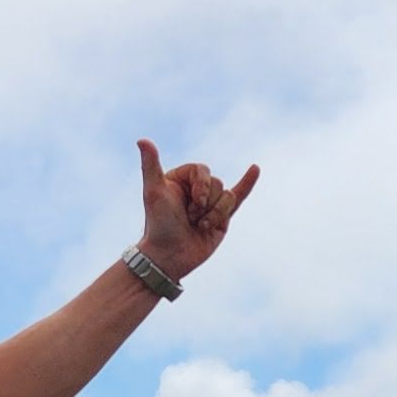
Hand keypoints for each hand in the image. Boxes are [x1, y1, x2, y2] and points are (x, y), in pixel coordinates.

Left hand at [136, 138, 260, 282]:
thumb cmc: (158, 224)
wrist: (169, 256)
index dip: (201, 186)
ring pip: (227, 197)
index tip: (190, 203)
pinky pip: (239, 196)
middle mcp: (196, 188)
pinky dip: (248, 183)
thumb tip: (141, 139)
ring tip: (199, 227)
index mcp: (181, 178)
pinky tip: (255, 169)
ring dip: (214, 215)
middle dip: (205, 203)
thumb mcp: (153, 192)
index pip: (202, 170)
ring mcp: (210, 203)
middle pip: (216, 184)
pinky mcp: (222, 218)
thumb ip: (150, 165)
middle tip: (189, 218)